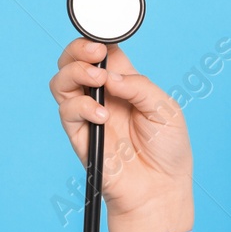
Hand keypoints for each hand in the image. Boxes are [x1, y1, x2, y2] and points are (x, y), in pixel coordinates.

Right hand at [50, 38, 194, 231]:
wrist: (160, 189)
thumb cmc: (168, 150)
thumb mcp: (166, 110)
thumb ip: (140, 87)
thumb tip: (111, 75)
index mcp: (126, 84)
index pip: (104, 52)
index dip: (99, 42)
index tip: (104, 43)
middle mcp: (103, 95)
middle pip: (75, 61)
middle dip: (78, 50)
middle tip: (95, 55)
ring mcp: (88, 114)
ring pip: (62, 81)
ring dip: (75, 72)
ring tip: (97, 80)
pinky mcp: (80, 135)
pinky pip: (67, 111)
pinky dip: (82, 107)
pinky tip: (102, 115)